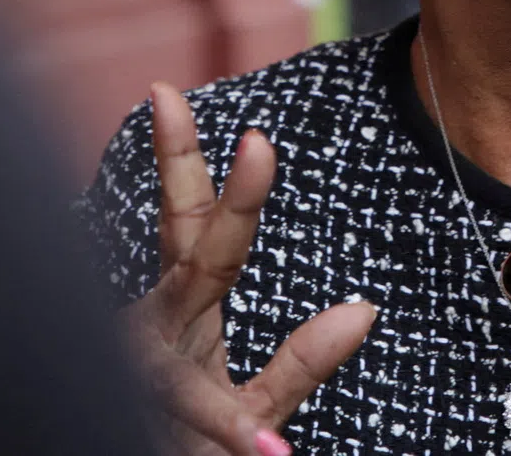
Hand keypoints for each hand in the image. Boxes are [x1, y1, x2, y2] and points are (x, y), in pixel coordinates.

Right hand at [123, 82, 375, 454]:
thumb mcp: (254, 404)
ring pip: (182, 325)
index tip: (165, 90)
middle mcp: (158, 328)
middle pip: (186, 242)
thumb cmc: (186, 446)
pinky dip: (230, 431)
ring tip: (262, 268)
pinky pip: (200, 417)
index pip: (187, 220)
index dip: (179, 154)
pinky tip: (260, 448)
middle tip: (241, 132)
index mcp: (184, 310)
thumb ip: (303, 362)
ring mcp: (144, 372)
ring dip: (223, 290)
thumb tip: (366, 310)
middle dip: (196, 179)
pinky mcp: (148, 421)